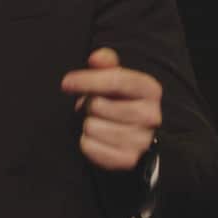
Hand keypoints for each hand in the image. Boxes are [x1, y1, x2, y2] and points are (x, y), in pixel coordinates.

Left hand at [60, 48, 161, 171]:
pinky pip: (91, 147)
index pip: (116, 80)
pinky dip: (87, 143)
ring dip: (88, 124)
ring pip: (92, 127)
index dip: (88, 80)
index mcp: (150, 89)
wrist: (132, 133)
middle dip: (88, 104)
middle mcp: (151, 115)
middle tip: (93, 106)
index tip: (66, 83)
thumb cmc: (119, 100)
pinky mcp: (128, 159)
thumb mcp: (116, 76)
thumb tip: (97, 57)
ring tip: (97, 121)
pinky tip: (97, 138)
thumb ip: (106, 63)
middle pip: (99, 105)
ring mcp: (142, 140)